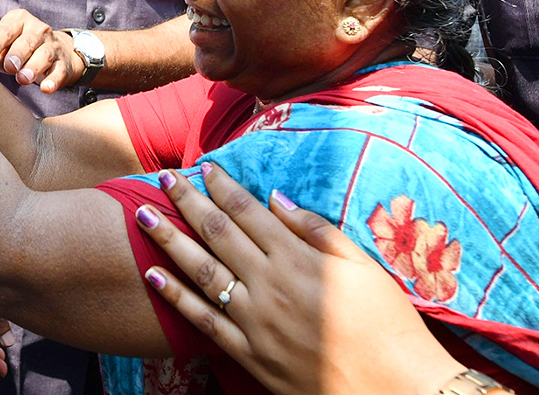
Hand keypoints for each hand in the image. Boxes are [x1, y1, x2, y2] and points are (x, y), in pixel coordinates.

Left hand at [0, 9, 84, 92]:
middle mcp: (37, 29)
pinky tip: (46, 89)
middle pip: (27, 41)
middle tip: (9, 66)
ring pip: (44, 54)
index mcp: (18, 21)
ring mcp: (52, 46)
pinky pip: (59, 71)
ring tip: (23, 79)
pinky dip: (53, 80)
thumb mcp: (1, 47)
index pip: (6, 30)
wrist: (56, 52)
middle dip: (18, 53)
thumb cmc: (18, 49)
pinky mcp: (63, 63)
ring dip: (33, 67)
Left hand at [137, 164, 462, 394]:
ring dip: (168, 240)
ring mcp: (255, 322)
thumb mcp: (363, 268)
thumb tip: (277, 197)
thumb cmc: (388, 326)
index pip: (248, 213)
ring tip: (143, 216)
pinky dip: (175, 297)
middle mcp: (270, 286)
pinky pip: (203, 321)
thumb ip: (317, 230)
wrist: (396, 390)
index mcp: (298, 260)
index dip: (222, 187)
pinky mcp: (249, 355)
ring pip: (202, 272)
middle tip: (162, 177)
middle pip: (217, 234)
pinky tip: (153, 275)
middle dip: (186, 202)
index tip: (202, 166)